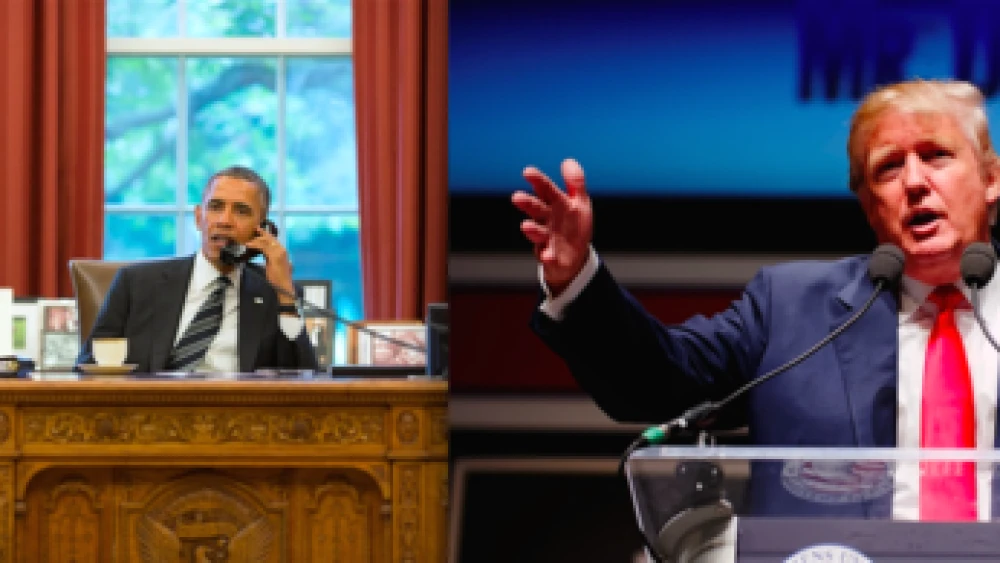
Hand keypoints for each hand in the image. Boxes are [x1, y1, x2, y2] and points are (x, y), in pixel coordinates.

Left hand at [244, 225, 295, 302]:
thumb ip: (270, 258)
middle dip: (262, 234)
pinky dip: (255, 245)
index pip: (274, 240)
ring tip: (248, 242)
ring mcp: (279, 252)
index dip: (266, 234)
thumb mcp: (273, 265)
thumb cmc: (279, 278)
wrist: (284, 286)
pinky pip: (263, 247)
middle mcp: (282, 250)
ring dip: (256, 241)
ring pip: (266, 242)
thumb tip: (265, 255)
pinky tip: (249, 245)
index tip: (259, 230)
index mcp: (283, 251)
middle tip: (254, 229)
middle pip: (270, 238)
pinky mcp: (275, 256)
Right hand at [511, 158, 592, 294]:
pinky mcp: (551, 256)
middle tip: (517, 197)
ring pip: (538, 233)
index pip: (545, 189)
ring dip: (533, 230)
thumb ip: (575, 183)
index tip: (528, 172)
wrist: (574, 256)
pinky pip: (549, 257)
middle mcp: (547, 219)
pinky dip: (547, 257)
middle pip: (537, 209)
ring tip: (526, 226)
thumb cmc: (574, 226)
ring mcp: (547, 238)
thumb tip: (568, 161)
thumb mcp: (580, 202)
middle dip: (528, 203)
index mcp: (555, 204)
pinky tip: (547, 256)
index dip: (537, 180)